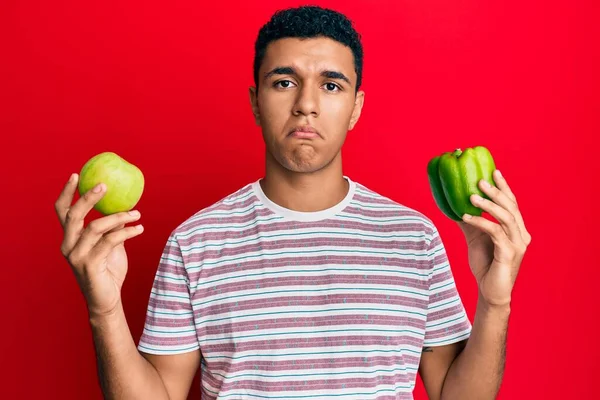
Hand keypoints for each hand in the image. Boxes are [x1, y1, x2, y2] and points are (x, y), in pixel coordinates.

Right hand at [55, 173, 143, 317]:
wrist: (107, 300)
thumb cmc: (109, 269)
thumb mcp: (110, 244)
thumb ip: (111, 227)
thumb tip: (122, 206)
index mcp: (70, 238)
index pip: (62, 211)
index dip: (66, 193)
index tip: (76, 175)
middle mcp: (68, 245)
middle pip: (73, 215)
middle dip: (88, 197)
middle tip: (105, 185)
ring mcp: (77, 256)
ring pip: (95, 227)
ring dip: (119, 217)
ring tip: (137, 214)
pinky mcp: (89, 266)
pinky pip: (110, 242)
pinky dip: (127, 232)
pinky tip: (140, 229)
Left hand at [457, 170, 531, 306]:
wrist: (490, 291)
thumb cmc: (485, 265)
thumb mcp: (474, 239)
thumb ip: (469, 222)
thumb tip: (454, 205)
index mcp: (516, 230)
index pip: (512, 203)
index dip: (504, 187)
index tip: (494, 171)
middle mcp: (521, 235)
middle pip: (510, 207)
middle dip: (495, 192)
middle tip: (480, 180)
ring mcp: (517, 244)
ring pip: (505, 217)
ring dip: (488, 205)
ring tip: (471, 197)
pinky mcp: (509, 254)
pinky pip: (495, 233)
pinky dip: (481, 222)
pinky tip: (466, 217)